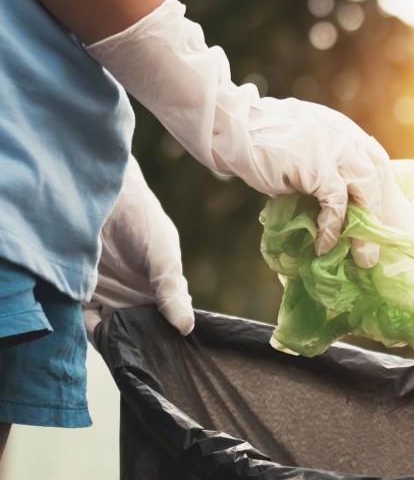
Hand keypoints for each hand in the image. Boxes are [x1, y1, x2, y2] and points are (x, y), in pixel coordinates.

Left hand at [85, 157, 193, 338]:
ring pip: (115, 331)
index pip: (169, 321)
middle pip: (142, 331)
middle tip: (145, 360)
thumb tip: (186, 327)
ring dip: (118, 342)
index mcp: (161, 288)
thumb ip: (171, 290)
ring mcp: (110, 297)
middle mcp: (137, 296)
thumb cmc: (142, 219)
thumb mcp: (163, 254)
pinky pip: (87, 322)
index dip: (170, 339)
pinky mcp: (83, 295)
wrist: (99, 196)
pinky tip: (100, 334)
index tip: (170, 355)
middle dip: (143, 346)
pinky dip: (93, 332)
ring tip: (123, 351)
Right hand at [86, 0, 413, 265]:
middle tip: (388, 245)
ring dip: (364, 228)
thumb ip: (321, 169)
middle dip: (386, 214)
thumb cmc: (259, 143)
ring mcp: (333, 148)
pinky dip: (332, 227)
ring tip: (362, 258)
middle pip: (379, 177)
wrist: (230, 127)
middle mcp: (345, 136)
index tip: (395, 222)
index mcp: (343, 132)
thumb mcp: (301, 150)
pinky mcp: (316, 166)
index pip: (377, 163)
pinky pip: (334, 202)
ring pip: (365, 190)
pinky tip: (324, 245)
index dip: (388, 194)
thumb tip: (334, 209)